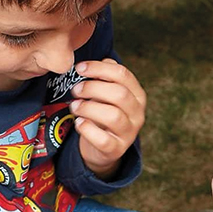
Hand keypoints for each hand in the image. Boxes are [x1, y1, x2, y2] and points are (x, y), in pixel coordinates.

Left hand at [70, 59, 145, 176]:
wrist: (102, 148)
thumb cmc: (103, 113)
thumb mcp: (106, 93)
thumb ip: (106, 76)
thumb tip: (102, 61)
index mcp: (137, 95)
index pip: (122, 74)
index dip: (99, 68)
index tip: (79, 68)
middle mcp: (137, 114)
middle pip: (119, 94)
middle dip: (92, 88)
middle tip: (75, 90)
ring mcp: (129, 133)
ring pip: (113, 116)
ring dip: (88, 108)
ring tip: (74, 106)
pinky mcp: (117, 150)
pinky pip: (103, 139)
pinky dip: (87, 129)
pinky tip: (78, 123)